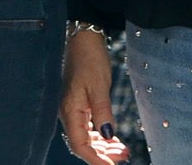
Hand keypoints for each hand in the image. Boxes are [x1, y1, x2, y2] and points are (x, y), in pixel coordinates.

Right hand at [60, 27, 127, 164]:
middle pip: (83, 144)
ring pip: (86, 137)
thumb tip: (107, 135)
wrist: (83, 38)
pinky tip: (113, 138)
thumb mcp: (99, 85)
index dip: (95, 159)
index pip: (79, 145)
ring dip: (103, 146)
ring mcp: (72, 109)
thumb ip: (102, 111)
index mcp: (69, 110)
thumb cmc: (89, 58)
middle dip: (102, 154)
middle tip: (124, 157)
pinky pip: (87, 127)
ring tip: (122, 151)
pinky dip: (100, 135)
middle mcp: (67, 113)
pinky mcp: (78, 104)